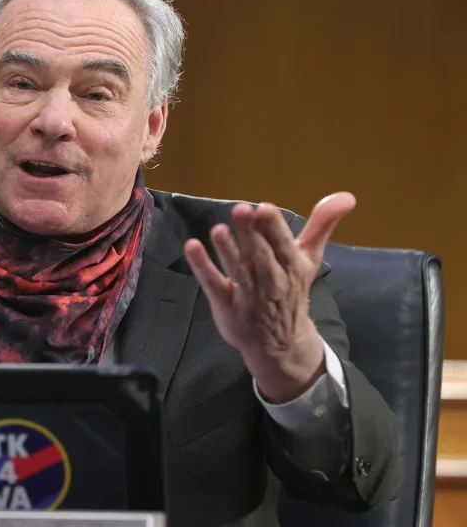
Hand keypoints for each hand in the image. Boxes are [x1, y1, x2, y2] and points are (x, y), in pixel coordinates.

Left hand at [184, 192, 355, 402]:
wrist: (280, 344)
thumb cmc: (291, 290)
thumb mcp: (308, 259)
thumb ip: (321, 225)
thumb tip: (347, 195)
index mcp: (292, 267)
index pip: (284, 245)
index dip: (274, 228)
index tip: (264, 207)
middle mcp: (272, 282)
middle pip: (261, 256)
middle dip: (252, 234)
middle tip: (241, 209)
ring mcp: (248, 296)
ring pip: (239, 272)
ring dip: (228, 250)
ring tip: (217, 230)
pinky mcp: (226, 306)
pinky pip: (213, 285)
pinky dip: (202, 267)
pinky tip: (191, 247)